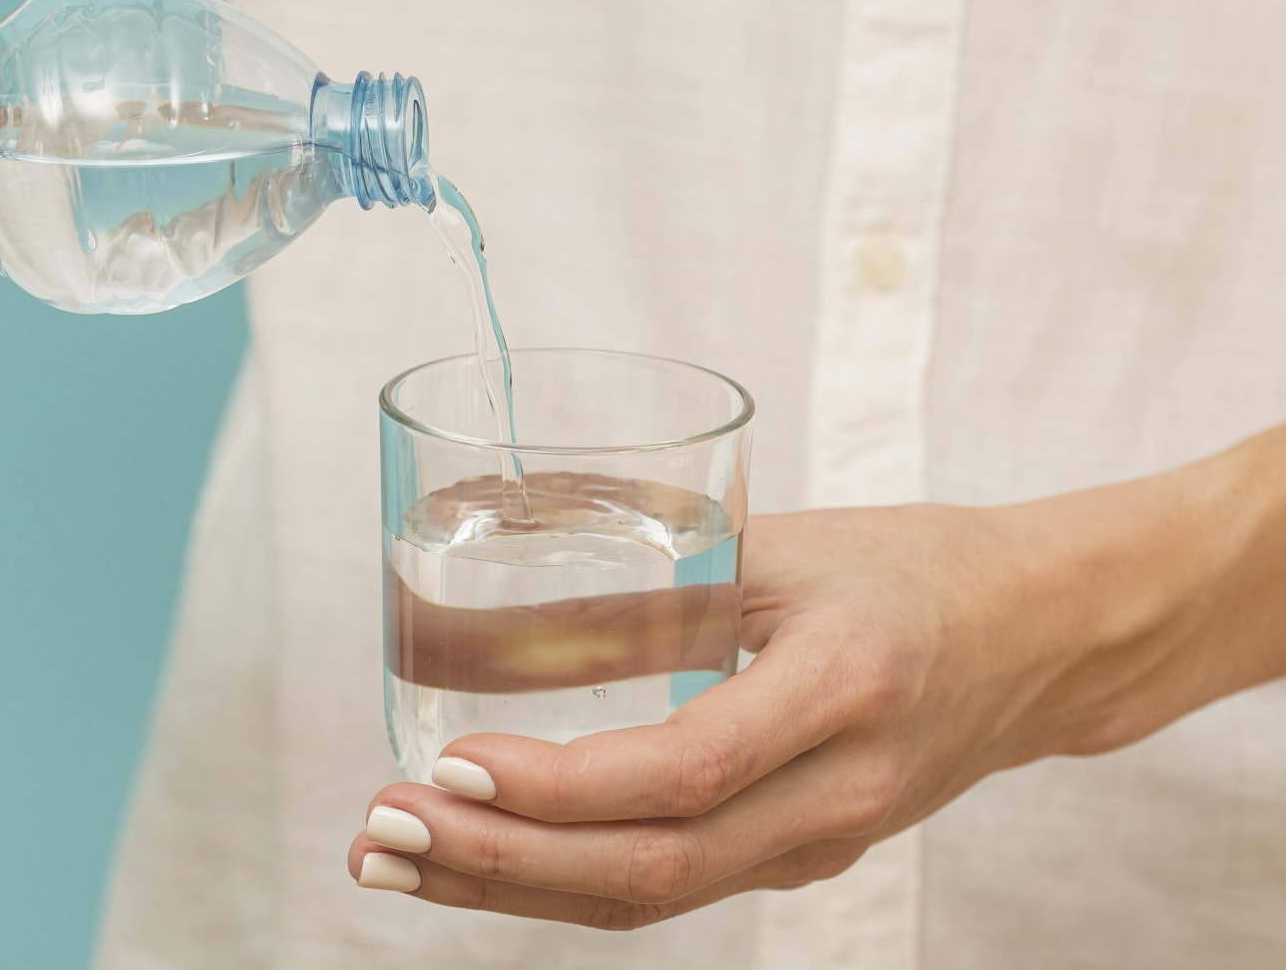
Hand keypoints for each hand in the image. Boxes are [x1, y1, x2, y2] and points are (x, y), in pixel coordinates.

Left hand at [347, 440, 1285, 928]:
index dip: (563, 786)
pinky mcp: (797, 856)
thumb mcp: (792, 541)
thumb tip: (497, 528)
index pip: (686, 770)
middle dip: (499, 864)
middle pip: (652, 868)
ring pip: (651, 895)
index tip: (454, 766)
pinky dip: (563, 881)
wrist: (1042, 642)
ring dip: (510, 888)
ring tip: (392, 861)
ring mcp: (820, 843)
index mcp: (841, 690)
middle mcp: (833, 791)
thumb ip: (657, 554)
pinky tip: (479, 862)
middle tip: (380, 833)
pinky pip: (669, 886)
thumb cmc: (914, 569)